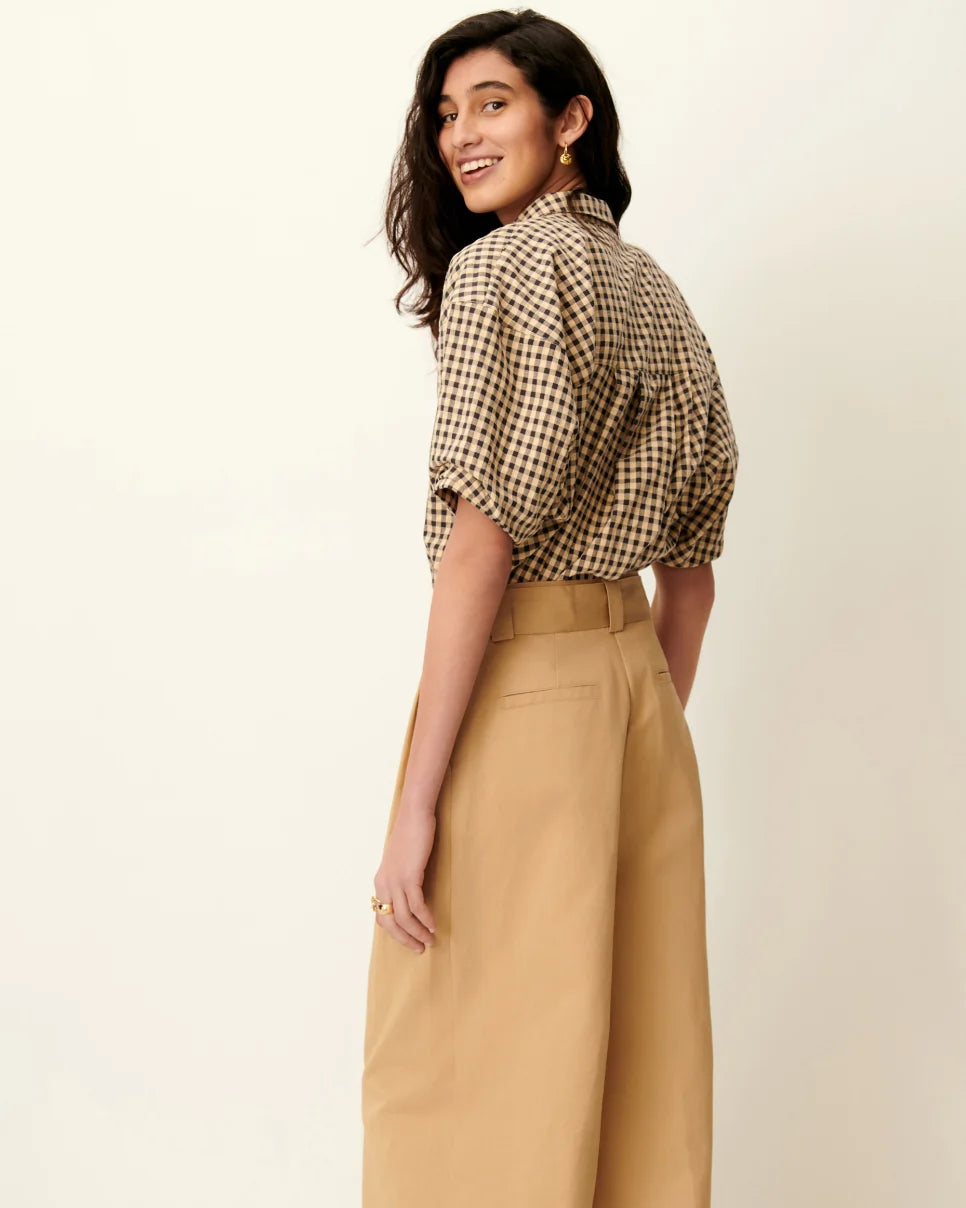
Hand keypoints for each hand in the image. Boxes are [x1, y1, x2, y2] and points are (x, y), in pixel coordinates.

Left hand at [372, 805, 437, 952]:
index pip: (381, 916)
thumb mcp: (401, 859)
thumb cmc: (411, 834)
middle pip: (389, 922)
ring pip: (403, 917)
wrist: (414, 814)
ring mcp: (395, 880)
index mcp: (380, 881)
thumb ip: (401, 876)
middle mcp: (384, 884)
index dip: (394, 932)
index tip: (409, 940)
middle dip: (404, 938)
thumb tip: (410, 892)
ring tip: (430, 940)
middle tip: (419, 948)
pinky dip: (425, 918)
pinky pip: (416, 905)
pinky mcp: (409, 876)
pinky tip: (433, 924)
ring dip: (417, 932)